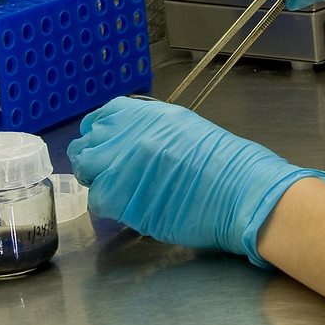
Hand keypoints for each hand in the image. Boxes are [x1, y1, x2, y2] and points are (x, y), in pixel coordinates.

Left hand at [64, 96, 324, 266]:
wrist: (239, 192)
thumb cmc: (227, 165)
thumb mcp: (187, 129)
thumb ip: (155, 132)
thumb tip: (136, 144)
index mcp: (148, 114)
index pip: (103, 117)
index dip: (101, 134)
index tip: (107, 146)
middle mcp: (129, 133)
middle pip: (86, 143)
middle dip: (93, 158)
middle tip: (109, 174)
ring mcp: (121, 163)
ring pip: (85, 170)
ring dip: (96, 180)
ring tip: (118, 192)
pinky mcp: (120, 195)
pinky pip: (97, 199)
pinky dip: (107, 206)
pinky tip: (129, 209)